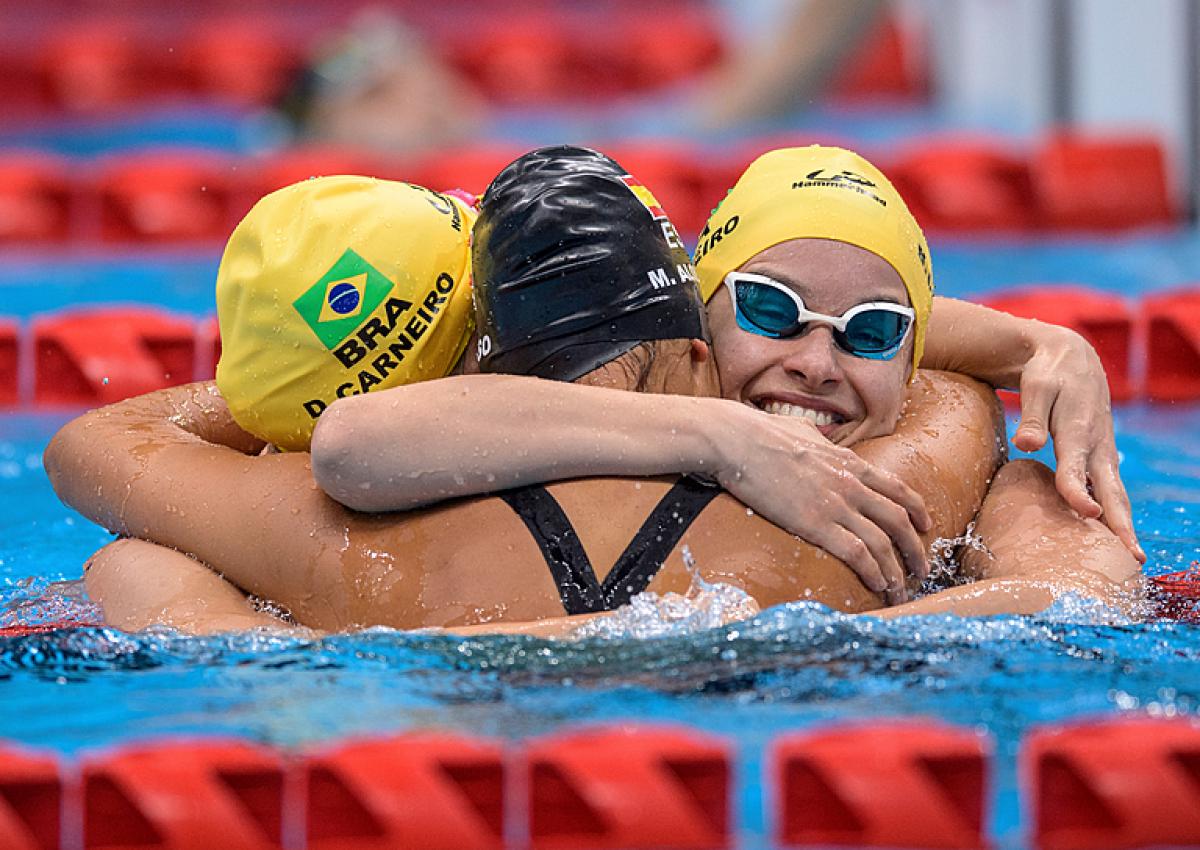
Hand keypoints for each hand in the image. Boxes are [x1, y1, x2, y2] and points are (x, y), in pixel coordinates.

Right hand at [715, 406, 931, 604]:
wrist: (739, 440)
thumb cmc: (762, 433)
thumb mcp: (802, 430)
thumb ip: (816, 438)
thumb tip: (812, 437)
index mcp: (849, 462)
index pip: (897, 489)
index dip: (917, 510)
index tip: (925, 526)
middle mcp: (851, 484)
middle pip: (899, 521)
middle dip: (916, 549)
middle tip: (921, 569)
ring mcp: (836, 505)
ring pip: (883, 544)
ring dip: (897, 571)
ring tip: (901, 589)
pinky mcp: (816, 524)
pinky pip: (857, 554)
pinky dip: (873, 572)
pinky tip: (878, 585)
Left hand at [1011, 324, 1144, 562]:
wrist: (1072, 361)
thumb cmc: (1048, 376)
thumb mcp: (1037, 387)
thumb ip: (1031, 417)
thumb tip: (1025, 445)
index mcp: (1078, 431)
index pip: (1076, 467)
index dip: (1077, 490)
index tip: (1086, 512)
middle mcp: (1097, 447)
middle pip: (1111, 491)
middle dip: (1120, 524)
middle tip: (1131, 557)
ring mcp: (1103, 454)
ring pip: (1115, 495)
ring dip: (1123, 525)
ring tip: (1131, 558)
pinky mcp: (1101, 458)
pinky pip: (1110, 491)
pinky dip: (1115, 514)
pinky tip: (1113, 538)